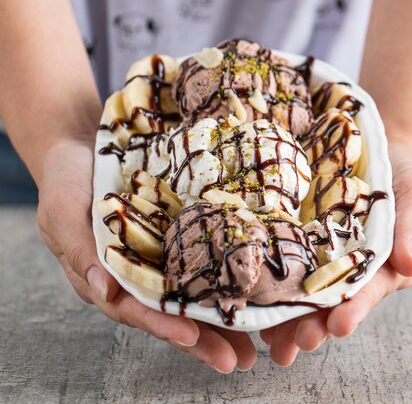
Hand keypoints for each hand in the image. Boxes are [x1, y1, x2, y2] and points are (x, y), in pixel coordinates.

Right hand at [37, 138, 256, 372]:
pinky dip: (224, 279)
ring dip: (220, 321)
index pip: (136, 310)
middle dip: (204, 339)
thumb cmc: (66, 183)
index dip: (163, 325)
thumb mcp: (61, 214)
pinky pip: (202, 262)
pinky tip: (250, 293)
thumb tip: (103, 290)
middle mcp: (137, 276)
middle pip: (171, 314)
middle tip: (237, 360)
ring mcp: (160, 259)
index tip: (192, 337)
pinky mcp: (177, 239)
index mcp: (106, 279)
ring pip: (192, 296)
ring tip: (253, 345)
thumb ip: (80, 252)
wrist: (85, 148)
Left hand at [259, 141, 411, 365]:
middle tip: (299, 344)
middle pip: (329, 303)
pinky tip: (251, 303)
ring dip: (287, 320)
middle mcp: (346, 270)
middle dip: (314, 325)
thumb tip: (410, 266)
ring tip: (272, 343)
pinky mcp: (295, 241)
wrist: (368, 148)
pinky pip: (279, 263)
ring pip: (300, 294)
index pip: (367, 292)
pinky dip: (266, 285)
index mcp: (379, 267)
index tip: (339, 326)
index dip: (354, 309)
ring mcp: (318, 257)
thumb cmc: (398, 177)